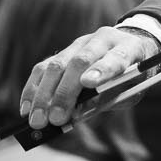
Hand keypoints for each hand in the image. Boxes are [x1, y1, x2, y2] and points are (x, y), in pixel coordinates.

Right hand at [18, 25, 160, 129]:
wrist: (130, 48)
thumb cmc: (132, 75)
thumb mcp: (129, 90)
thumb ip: (106, 100)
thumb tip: (73, 116)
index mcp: (129, 48)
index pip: (116, 57)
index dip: (102, 70)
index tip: (89, 84)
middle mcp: (103, 39)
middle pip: (79, 62)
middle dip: (65, 92)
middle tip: (55, 119)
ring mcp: (81, 43)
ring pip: (56, 64)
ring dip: (43, 95)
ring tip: (37, 120)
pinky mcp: (64, 51)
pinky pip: (43, 68)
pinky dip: (33, 89)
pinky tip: (27, 109)